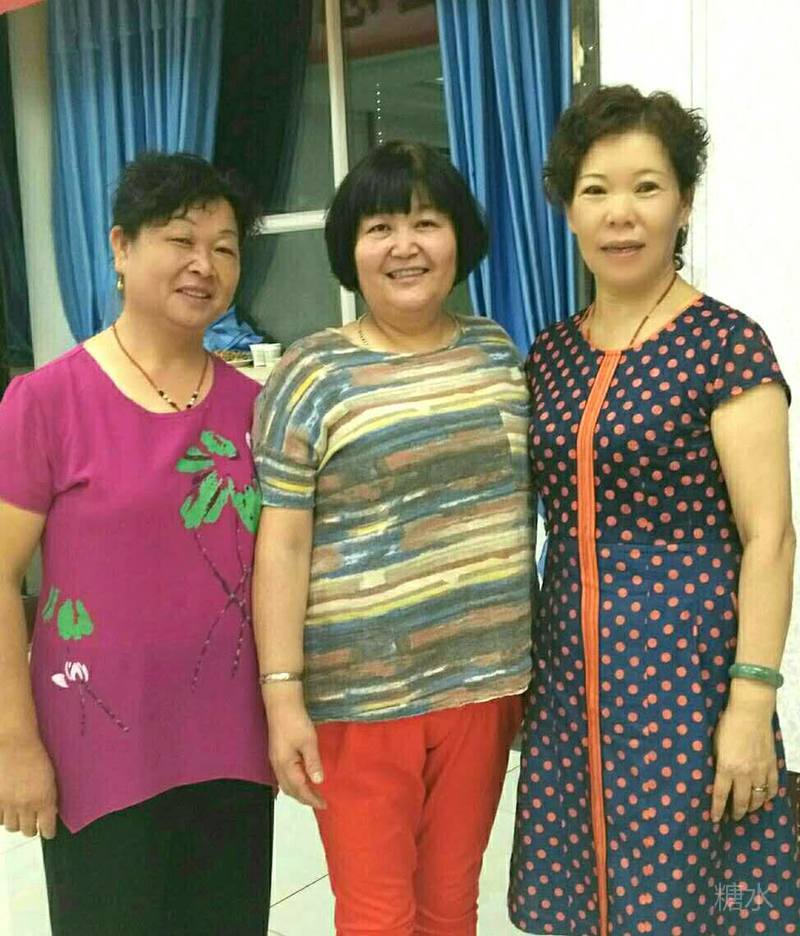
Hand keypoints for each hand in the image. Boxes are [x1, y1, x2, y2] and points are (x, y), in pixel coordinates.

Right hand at [0, 736, 57, 838]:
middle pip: (28, 831)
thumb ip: (49, 798)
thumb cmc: (36, 756)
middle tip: (33, 823)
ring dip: (17, 823)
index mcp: (45, 800)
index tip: (48, 831)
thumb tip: (49, 813)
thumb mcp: (50, 778)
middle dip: (32, 828)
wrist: (15, 743)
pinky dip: (3, 817)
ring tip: (20, 815)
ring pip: (12, 827)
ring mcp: (8, 804)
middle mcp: (26, 805)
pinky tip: (7, 809)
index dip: (48, 831)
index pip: (47, 828)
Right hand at [265, 691, 325, 808]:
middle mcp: (277, 766)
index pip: (299, 788)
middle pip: (290, 790)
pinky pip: (285, 775)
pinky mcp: (277, 753)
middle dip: (304, 798)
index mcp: (285, 765)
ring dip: (299, 791)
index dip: (312, 798)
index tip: (324, 805)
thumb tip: (318, 781)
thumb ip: (313, 762)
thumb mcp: (308, 741)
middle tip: (320, 801)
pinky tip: (302, 778)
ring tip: (313, 793)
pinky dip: (294, 782)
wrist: (281, 703)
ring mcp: (275, 759)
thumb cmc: (295, 720)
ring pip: (286, 783)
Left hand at [711, 703, 777, 822]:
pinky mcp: (771, 766)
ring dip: (753, 807)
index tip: (715, 820)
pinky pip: (772, 787)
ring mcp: (760, 771)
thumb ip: (717, 762)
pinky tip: (765, 797)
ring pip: (759, 798)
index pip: (721, 795)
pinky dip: (768, 795)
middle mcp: (744, 774)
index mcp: (726, 768)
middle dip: (737, 812)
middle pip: (741, 801)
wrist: (750, 713)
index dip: (717, 810)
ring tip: (748, 810)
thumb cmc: (727, 725)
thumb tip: (716, 775)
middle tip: (733, 817)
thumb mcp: (714, 744)